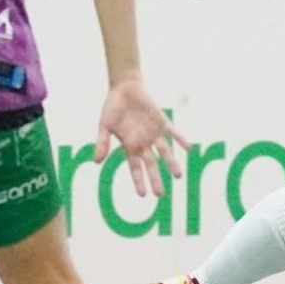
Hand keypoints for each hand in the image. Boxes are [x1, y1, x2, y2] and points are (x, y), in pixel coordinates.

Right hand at [93, 79, 189, 197]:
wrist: (124, 88)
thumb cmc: (112, 107)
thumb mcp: (104, 126)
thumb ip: (102, 143)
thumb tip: (96, 162)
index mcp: (130, 145)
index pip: (135, 167)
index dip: (138, 180)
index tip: (143, 195)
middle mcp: (143, 142)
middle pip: (151, 164)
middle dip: (155, 178)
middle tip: (160, 195)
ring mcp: (153, 132)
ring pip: (164, 151)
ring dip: (171, 162)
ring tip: (178, 176)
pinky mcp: (161, 120)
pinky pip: (172, 131)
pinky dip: (180, 138)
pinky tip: (188, 147)